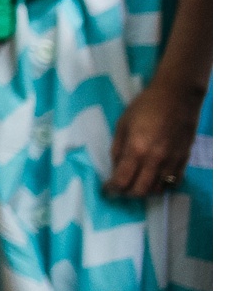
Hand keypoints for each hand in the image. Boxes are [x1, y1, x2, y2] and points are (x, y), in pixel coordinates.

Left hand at [105, 79, 203, 199]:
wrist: (176, 97)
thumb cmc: (145, 106)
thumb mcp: (122, 124)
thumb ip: (118, 148)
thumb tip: (115, 167)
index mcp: (137, 149)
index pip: (122, 180)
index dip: (112, 188)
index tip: (106, 189)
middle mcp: (155, 160)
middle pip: (140, 191)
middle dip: (127, 193)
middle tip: (119, 189)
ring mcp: (172, 162)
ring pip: (158, 190)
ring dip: (144, 191)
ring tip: (135, 184)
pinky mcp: (184, 160)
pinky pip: (173, 183)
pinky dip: (162, 186)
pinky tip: (154, 180)